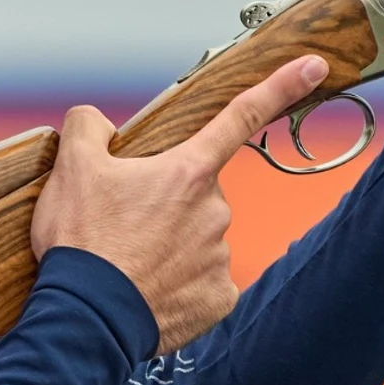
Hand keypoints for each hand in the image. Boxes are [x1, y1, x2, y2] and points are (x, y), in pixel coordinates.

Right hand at [31, 55, 329, 354]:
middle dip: (170, 201)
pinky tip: (150, 289)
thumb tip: (97, 123)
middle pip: (198, 192)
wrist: (86, 318)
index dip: (280, 86)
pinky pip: (204, 281)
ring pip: (200, 238)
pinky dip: (180, 284)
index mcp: (187, 171)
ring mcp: (220, 256)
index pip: (240, 116)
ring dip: (172, 244)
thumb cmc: (82, 243)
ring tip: (130, 261)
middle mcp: (215, 210)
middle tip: (128, 223)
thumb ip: (89, 127)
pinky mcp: (219, 298)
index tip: (313, 66)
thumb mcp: (71, 168)